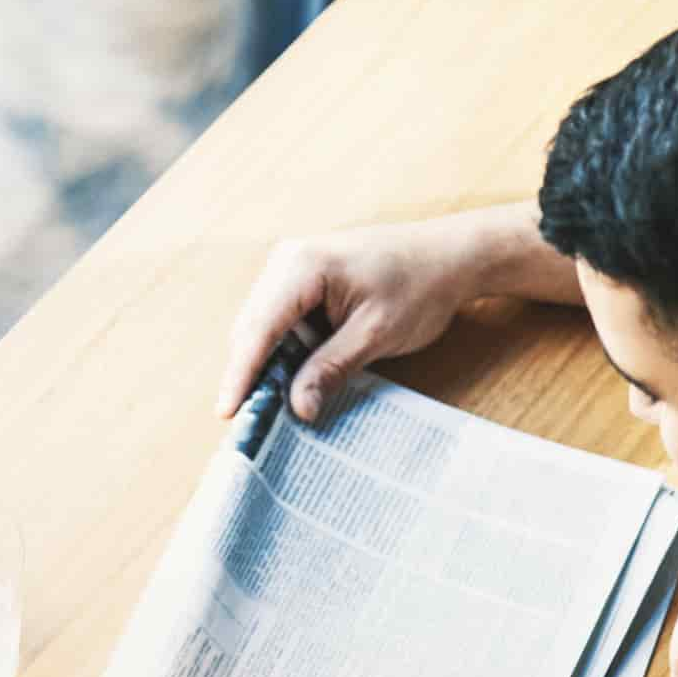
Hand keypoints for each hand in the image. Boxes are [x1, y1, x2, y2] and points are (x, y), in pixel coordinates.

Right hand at [216, 219, 477, 421]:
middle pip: (251, 327)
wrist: (450, 256)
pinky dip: (285, 350)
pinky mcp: (303, 279)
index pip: (258, 328)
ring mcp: (293, 266)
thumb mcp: (375, 334)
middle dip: (250, 373)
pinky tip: (295, 376)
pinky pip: (281, 320)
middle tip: (250, 420)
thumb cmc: (420, 287)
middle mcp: (287, 260)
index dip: (241, 374)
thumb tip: (297, 408)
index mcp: (302, 266)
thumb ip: (330, 369)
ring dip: (268, 364)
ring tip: (273, 403)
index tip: (227, 412)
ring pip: (263, 326)